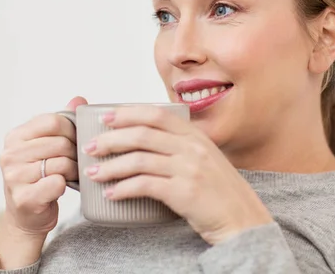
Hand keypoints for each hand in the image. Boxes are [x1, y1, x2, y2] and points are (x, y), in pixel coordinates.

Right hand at [0, 96, 86, 236]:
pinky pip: (57, 183)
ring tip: (70, 175)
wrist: (27, 216)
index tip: (74, 141)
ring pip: (62, 163)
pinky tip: (60, 188)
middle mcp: (10, 154)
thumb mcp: (47, 146)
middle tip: (75, 162)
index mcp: (15, 136)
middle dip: (75, 153)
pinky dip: (65, 185)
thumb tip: (79, 100)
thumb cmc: (40, 177)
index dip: (72, 130)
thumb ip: (63, 122)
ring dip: (73, 170)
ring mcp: (14, 177)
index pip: (54, 121)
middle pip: (61, 143)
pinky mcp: (24, 198)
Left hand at [83, 105, 273, 244]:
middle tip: (91, 148)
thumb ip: (182, 147)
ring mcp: (190, 169)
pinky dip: (124, 188)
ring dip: (111, 166)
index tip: (105, 118)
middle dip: (110, 139)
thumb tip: (145, 141)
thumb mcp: (206, 159)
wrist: (243, 221)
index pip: (156, 114)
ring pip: (139, 159)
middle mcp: (193, 147)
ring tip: (94, 174)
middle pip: (142, 134)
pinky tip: (112, 194)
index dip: (127, 113)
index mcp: (196, 136)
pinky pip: (145, 185)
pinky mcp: (184, 192)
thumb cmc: (220, 192)